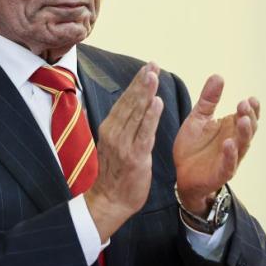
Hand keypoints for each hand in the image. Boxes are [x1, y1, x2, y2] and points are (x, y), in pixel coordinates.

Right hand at [85, 63, 163, 241]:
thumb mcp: (111, 144)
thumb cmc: (113, 174)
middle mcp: (114, 132)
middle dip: (142, 82)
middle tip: (153, 64)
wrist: (108, 201)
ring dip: (146, 93)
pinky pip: (144, 133)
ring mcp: (124, 144)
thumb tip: (109, 108)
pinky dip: (150, 117)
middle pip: (130, 102)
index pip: (125, 100)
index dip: (136, 83)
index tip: (147, 67)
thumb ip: (116, 126)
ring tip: (154, 75)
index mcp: (109, 127)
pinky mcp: (135, 156)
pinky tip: (157, 102)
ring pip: (137, 113)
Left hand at [173, 75, 259, 215]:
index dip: (251, 108)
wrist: (181, 174)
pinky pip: (229, 164)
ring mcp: (229, 158)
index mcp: (231, 128)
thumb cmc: (193, 146)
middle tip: (244, 105)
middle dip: (249, 116)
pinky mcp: (221, 172)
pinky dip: (230, 155)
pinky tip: (229, 144)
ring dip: (244, 133)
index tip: (250, 98)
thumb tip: (218, 76)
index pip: (246, 116)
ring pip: (242, 145)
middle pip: (248, 129)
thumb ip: (208, 100)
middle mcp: (234, 142)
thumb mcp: (198, 118)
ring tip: (243, 120)